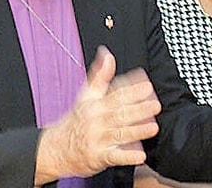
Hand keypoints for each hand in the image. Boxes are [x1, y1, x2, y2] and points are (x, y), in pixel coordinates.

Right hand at [35, 46, 160, 182]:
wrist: (56, 147)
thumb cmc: (76, 120)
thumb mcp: (86, 95)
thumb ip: (100, 75)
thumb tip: (107, 55)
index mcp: (95, 105)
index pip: (115, 95)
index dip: (132, 90)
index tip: (146, 86)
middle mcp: (96, 121)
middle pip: (120, 114)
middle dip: (139, 110)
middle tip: (155, 105)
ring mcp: (98, 139)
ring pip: (119, 134)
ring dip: (137, 131)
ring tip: (152, 128)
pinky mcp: (98, 157)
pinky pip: (114, 157)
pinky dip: (127, 156)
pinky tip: (140, 155)